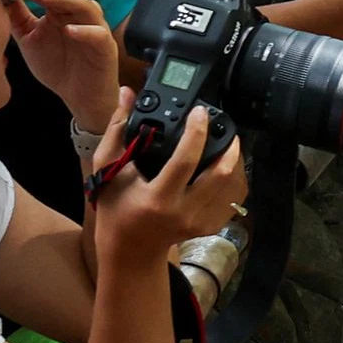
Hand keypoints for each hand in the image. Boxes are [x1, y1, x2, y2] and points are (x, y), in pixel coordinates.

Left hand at [13, 0, 120, 126]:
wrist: (81, 97)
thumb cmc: (57, 67)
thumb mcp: (29, 40)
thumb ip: (17, 19)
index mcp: (60, 13)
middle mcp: (79, 17)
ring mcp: (95, 31)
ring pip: (87, 7)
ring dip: (67, 0)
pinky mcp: (106, 48)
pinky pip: (99, 34)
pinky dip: (86, 31)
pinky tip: (70, 31)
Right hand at [87, 95, 250, 257]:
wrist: (129, 249)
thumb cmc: (115, 207)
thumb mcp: (107, 168)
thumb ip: (118, 129)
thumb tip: (127, 93)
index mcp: (157, 198)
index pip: (186, 161)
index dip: (197, 133)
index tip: (200, 112)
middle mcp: (183, 212)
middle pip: (221, 174)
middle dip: (229, 146)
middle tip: (226, 128)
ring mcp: (200, 222)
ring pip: (233, 186)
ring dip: (234, 161)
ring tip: (227, 144)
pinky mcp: (210, 227)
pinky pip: (233, 200)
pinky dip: (234, 180)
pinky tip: (225, 167)